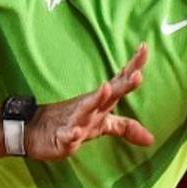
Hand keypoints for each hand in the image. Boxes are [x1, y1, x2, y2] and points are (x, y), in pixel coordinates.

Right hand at [23, 44, 154, 160]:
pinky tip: (76, 133)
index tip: (145, 47)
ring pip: (87, 109)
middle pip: (110, 93)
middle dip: (123, 84)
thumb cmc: (74, 123)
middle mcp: (91, 107)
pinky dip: (71, 133)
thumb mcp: (103, 126)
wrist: (35, 132)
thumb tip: (151, 140)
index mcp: (102, 102)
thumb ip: (126, 128)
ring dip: (97, 99)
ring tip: (106, 89)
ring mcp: (75, 120)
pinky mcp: (62, 136)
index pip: (120, 81)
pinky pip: (68, 134)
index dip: (134, 67)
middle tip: (137, 73)